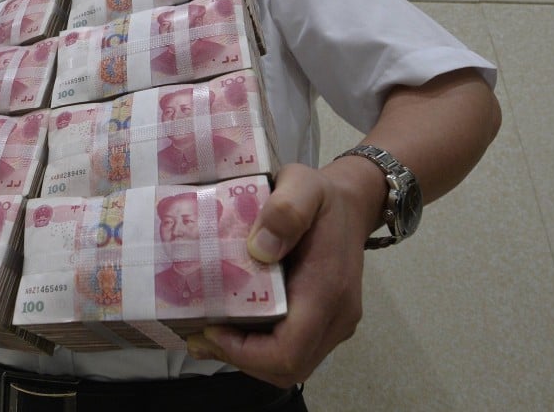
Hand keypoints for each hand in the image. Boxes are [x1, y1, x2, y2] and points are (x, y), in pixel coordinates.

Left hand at [186, 162, 377, 387]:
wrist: (352, 203)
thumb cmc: (322, 196)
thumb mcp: (302, 185)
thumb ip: (285, 210)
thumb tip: (260, 248)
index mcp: (327, 289)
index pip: (288, 351)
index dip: (245, 352)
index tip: (211, 329)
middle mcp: (336, 316)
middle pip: (287, 367)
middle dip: (240, 358)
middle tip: (201, 333)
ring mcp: (334, 323)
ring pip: (290, 365)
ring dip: (247, 357)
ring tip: (209, 333)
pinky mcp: (325, 322)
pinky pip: (293, 349)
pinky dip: (259, 347)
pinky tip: (231, 326)